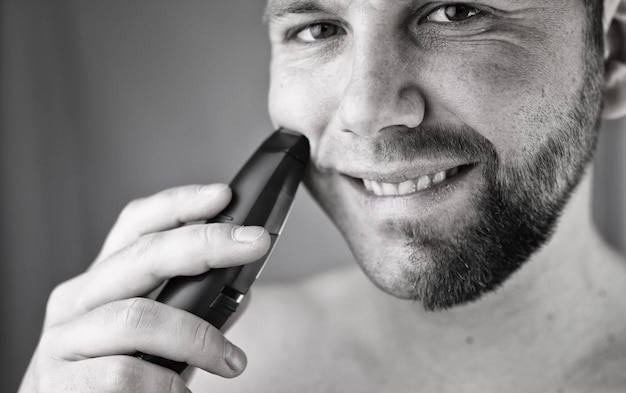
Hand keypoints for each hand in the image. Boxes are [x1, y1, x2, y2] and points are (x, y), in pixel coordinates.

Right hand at [18, 184, 270, 392]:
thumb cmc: (116, 377)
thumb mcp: (153, 335)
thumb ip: (192, 310)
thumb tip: (242, 290)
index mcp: (102, 280)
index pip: (136, 225)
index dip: (179, 204)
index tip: (222, 194)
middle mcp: (78, 299)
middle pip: (143, 254)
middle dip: (205, 243)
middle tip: (253, 244)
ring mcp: (63, 339)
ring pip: (137, 318)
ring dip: (198, 337)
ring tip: (232, 361)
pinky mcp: (60, 383)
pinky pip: (123, 374)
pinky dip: (166, 385)